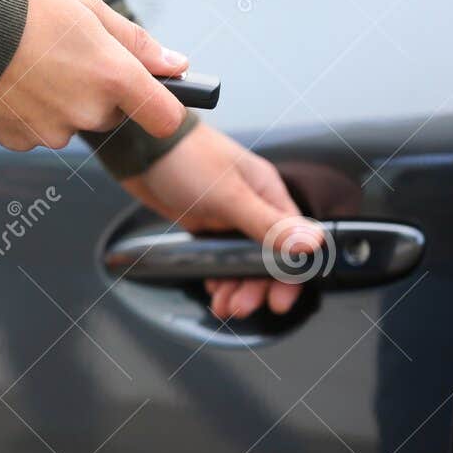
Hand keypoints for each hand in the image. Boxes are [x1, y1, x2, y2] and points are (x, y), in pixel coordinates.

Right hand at [0, 0, 188, 150]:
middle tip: (64, 53)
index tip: (158, 94)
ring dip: (57, 100)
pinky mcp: (17, 141)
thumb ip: (136, 42)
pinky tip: (7, 80)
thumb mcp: (86, 7)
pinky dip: (26, 111)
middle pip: (109, 114)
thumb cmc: (20, 7)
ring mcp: (50, 132)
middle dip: (96, 90)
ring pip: (69, 122)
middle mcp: (86, 112)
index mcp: (113, 77)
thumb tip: (176, 65)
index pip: (165, 116)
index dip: (165, 106)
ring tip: (27, 62)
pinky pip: (34, 130)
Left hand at [119, 124, 323, 318]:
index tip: (279, 300)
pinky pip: (219, 256)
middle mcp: (253, 206)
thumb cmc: (186, 156)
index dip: (289, 275)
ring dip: (235, 285)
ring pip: (241, 261)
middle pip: (267, 258)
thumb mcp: (228, 195)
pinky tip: (212, 288)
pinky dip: (217, 275)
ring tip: (223, 305)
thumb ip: (268, 224)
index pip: (294, 243)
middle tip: (241, 306)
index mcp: (268, 193)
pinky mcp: (205, 222)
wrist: (139, 146)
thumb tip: (313, 243)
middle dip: (256, 286)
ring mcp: (228, 215)